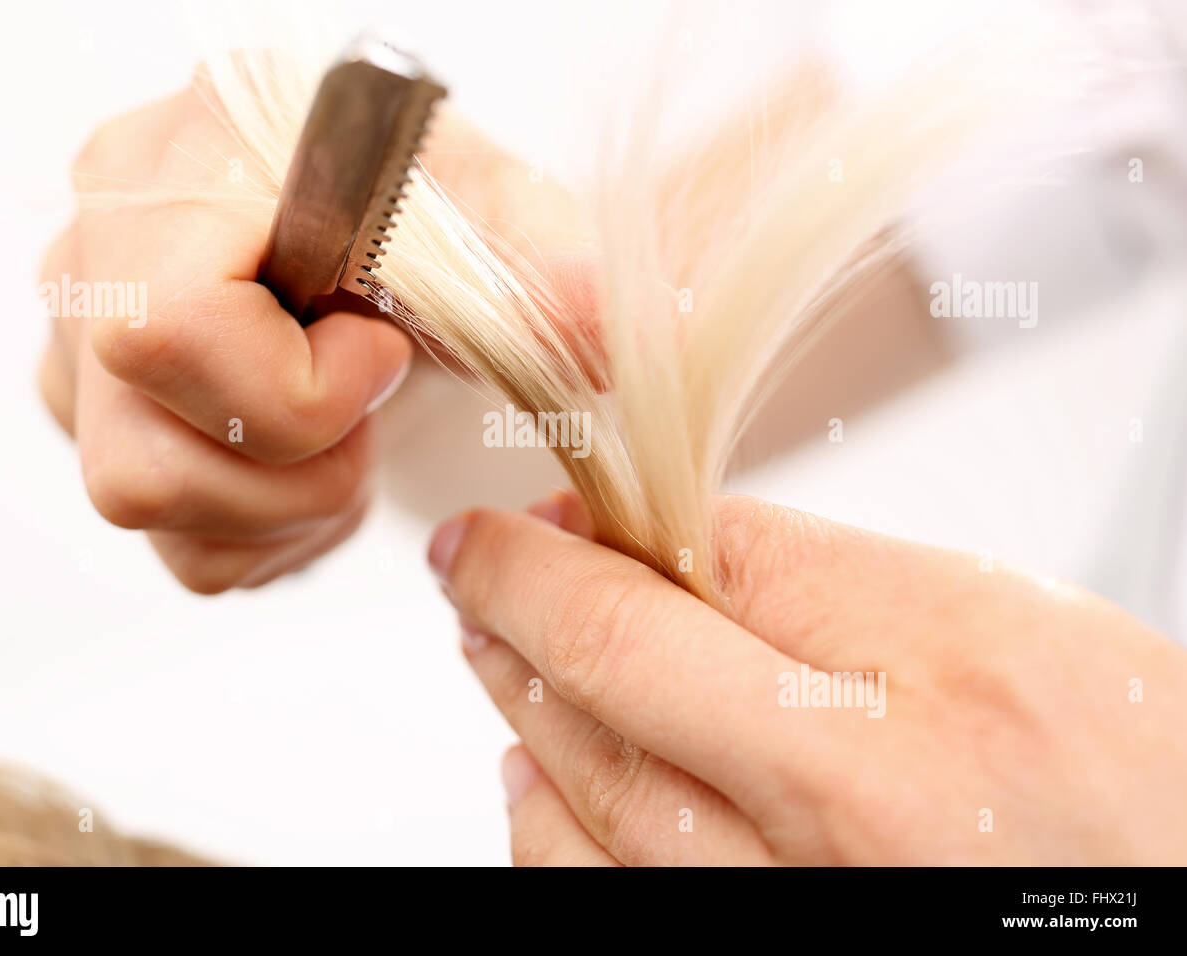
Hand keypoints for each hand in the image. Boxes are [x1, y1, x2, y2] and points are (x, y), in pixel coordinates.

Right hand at [38, 72, 587, 592]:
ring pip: (149, 512)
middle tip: (370, 413)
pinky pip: (176, 546)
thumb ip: (545, 263)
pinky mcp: (106, 426)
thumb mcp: (494, 210)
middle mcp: (95, 262)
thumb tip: (598, 328)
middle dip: (302, 473)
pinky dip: (270, 534)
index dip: (297, 386)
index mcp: (174, 172)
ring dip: (288, 510)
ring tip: (349, 436)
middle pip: (143, 460)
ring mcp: (82, 353)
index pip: (168, 332)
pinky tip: (314, 465)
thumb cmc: (415, 203)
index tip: (384, 354)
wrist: (375, 223)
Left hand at [428, 492, 1186, 864]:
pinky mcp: (764, 948)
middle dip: (520, 594)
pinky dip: (548, 830)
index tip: (546, 510)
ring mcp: (804, 900)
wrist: (1182, 903)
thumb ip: (847, 586)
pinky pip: (609, 893)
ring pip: (592, 790)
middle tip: (474, 559)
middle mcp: (866, 801)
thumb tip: (688, 543)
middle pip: (624, 662)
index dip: (597, 525)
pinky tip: (532, 777)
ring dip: (520, 699)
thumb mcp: (1029, 633)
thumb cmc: (1143, 790)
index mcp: (949, 672)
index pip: (715, 557)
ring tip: (490, 641)